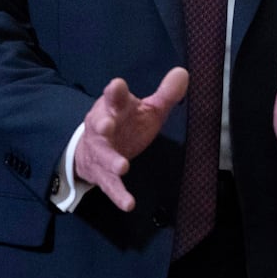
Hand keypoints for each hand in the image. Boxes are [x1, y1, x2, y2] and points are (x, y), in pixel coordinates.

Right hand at [76, 68, 188, 211]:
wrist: (92, 151)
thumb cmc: (124, 124)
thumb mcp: (146, 109)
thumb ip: (164, 94)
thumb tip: (184, 73)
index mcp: (114, 107)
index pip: (114, 95)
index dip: (115, 90)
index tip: (117, 85)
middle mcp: (103, 127)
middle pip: (100, 123)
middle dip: (102, 124)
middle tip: (106, 125)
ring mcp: (100, 151)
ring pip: (102, 155)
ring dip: (111, 160)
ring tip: (122, 166)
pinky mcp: (101, 174)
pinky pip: (109, 185)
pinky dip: (118, 194)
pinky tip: (129, 204)